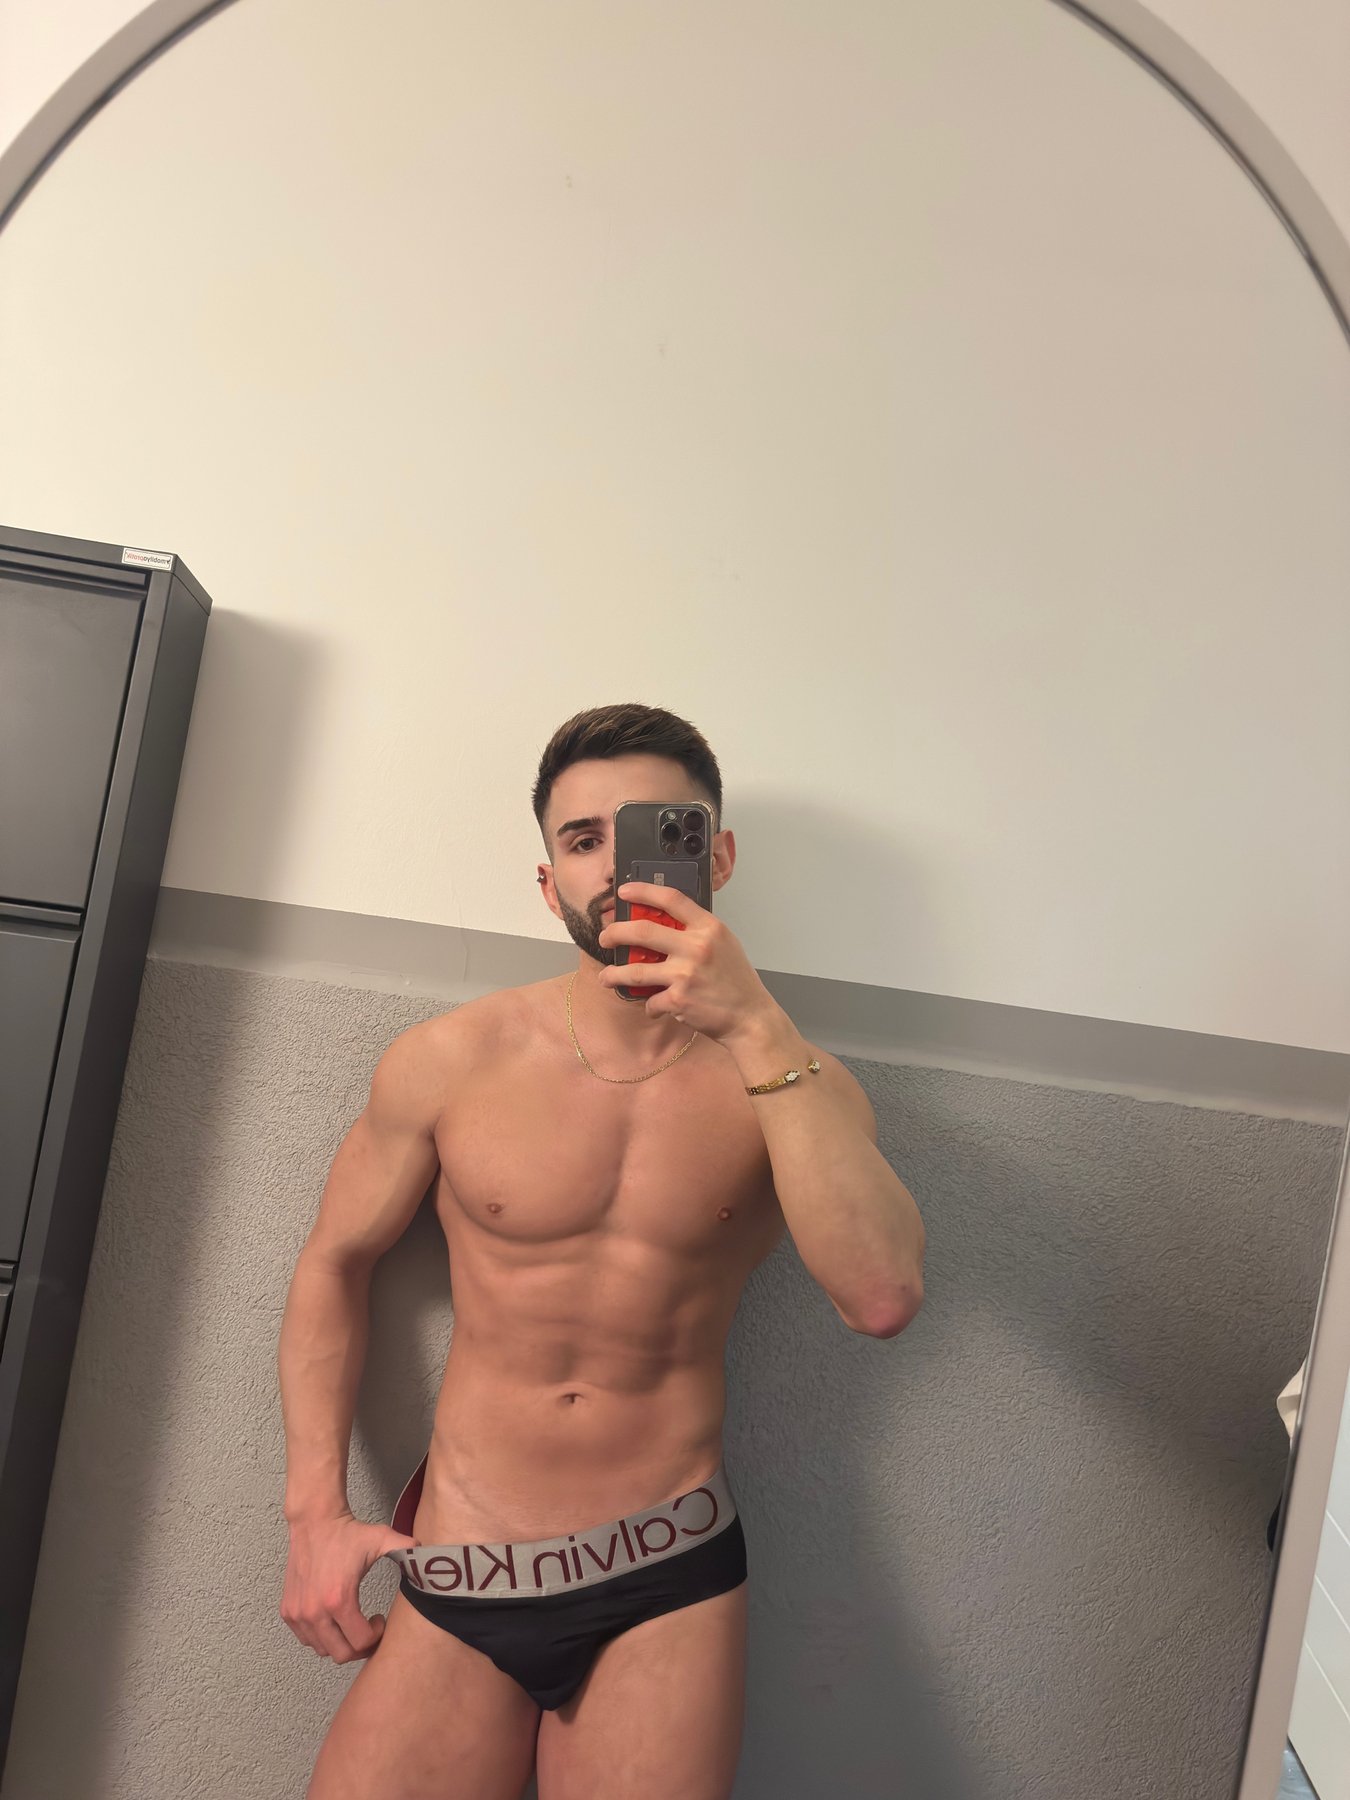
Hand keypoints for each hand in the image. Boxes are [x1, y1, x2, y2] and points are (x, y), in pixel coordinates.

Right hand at [281, 1511, 416, 1662]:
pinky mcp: (289, 1611)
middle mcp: (315, 1612)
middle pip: (342, 1654)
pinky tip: (333, 1619)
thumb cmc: (347, 1533)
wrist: (315, 1521)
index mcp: (339, 1600)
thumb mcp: (382, 1539)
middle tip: (368, 1629)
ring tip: (351, 1623)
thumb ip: (407, 1549)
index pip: (360, 1642)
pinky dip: (321, 1637)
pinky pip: (306, 1640)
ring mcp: (299, 1614)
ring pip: (323, 1650)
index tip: (379, 1620)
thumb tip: (428, 1556)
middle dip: (360, 1646)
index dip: (376, 1636)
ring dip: (340, 1643)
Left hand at [596, 881, 778, 1045]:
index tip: (624, 892)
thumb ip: (697, 931)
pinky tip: (655, 1005)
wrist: (750, 1017)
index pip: (672, 899)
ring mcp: (686, 974)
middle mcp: (696, 947)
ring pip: (635, 970)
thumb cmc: (737, 981)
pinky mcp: (678, 1000)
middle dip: (615, 933)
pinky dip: (650, 1005)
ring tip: (607, 977)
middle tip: (606, 937)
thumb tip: (664, 923)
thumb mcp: (724, 944)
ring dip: (614, 974)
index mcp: (709, 928)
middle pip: (643, 931)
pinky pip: (650, 1000)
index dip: (644, 891)